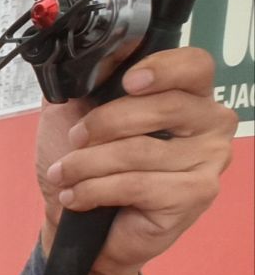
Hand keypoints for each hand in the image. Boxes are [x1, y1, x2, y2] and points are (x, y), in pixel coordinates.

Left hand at [37, 46, 232, 274]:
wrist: (78, 228)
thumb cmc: (86, 168)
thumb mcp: (75, 113)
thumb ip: (86, 78)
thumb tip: (96, 46)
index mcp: (188, 96)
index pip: (195, 66)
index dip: (163, 68)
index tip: (128, 81)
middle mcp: (209, 124)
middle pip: (165, 106)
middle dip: (105, 123)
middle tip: (75, 139)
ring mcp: (208, 161)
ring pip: (140, 150)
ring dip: (87, 163)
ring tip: (64, 174)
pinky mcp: (195, 194)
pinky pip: (136, 184)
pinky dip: (94, 189)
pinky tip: (76, 196)